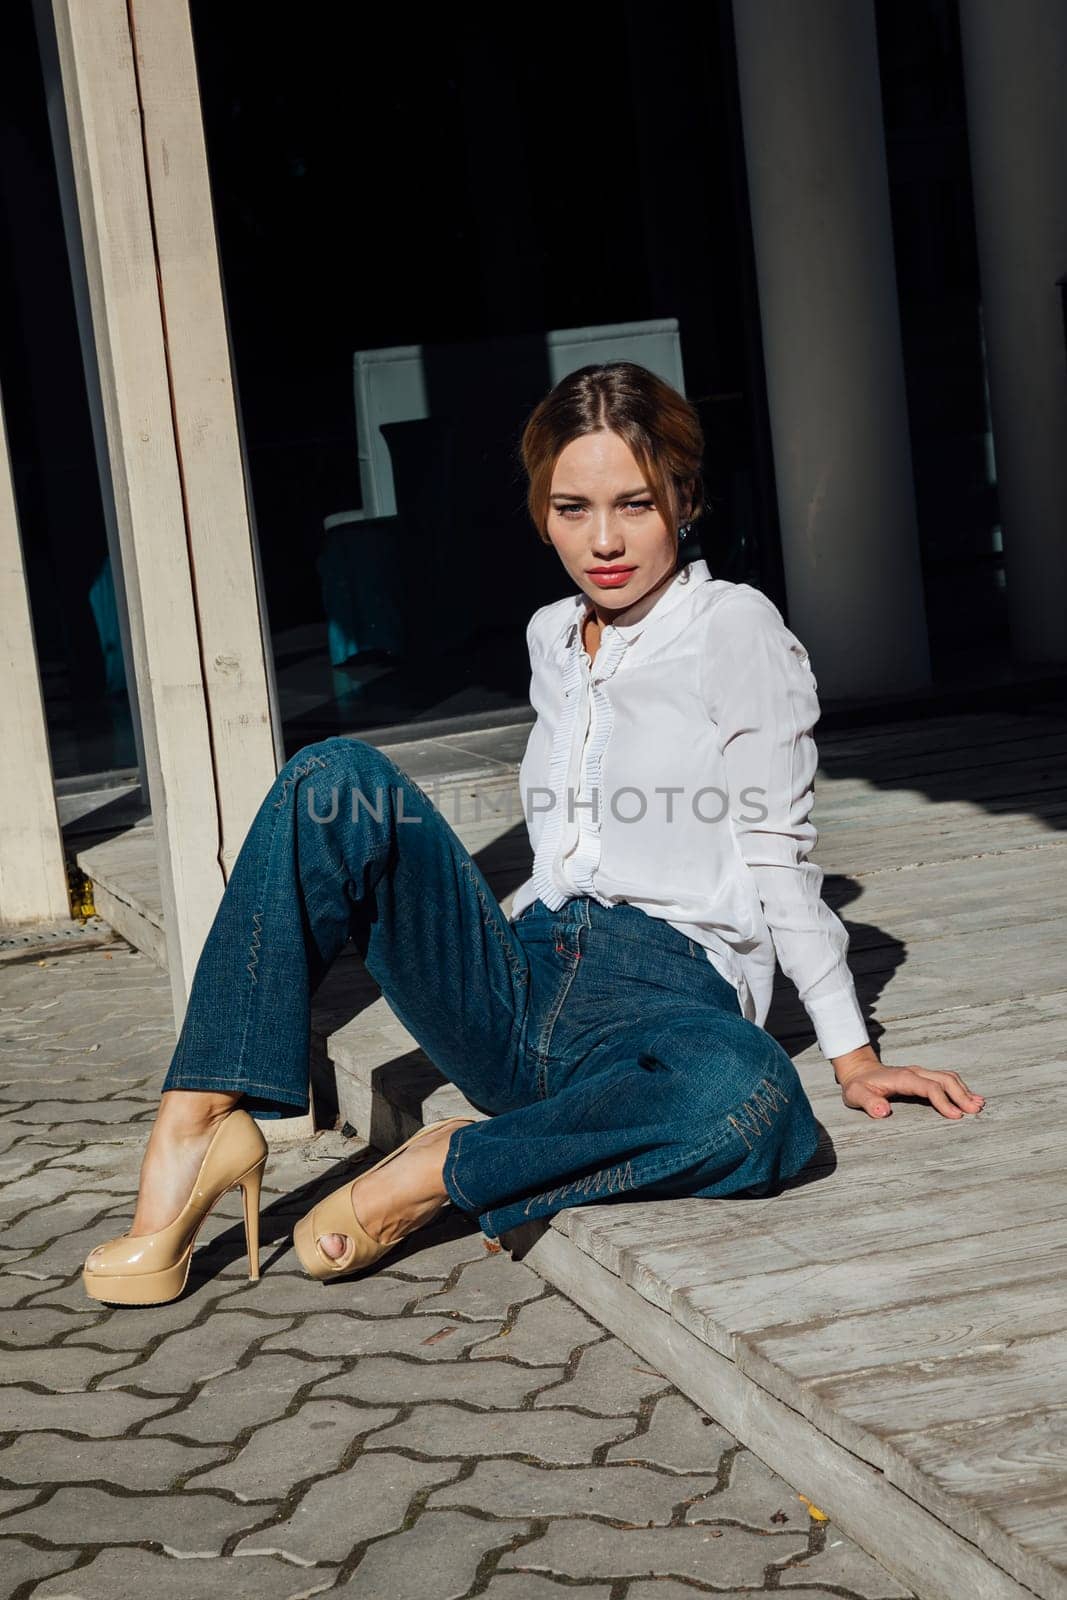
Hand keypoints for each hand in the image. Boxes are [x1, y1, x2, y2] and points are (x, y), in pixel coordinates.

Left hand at [831, 1045, 985, 1120]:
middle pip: (944, 1079)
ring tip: (978, 1105)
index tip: (956, 1116)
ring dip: (964, 1090)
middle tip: (976, 1111)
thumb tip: (882, 1111)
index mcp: (902, 1078)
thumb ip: (868, 1102)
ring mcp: (920, 1073)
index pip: (928, 1087)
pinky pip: (945, 1080)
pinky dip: (960, 1088)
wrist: (858, 1071)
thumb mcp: (855, 1095)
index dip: (943, 1101)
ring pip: (948, 1078)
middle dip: (961, 1094)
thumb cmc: (858, 1086)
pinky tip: (969, 1098)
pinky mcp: (923, 1077)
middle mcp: (915, 1073)